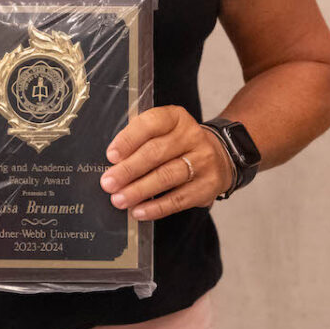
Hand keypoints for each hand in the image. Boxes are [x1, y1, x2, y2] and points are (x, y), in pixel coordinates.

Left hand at [99, 106, 233, 219]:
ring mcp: (203, 161)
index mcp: (176, 118)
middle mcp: (192, 136)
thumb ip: (140, 140)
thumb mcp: (164, 131)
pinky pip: (179, 199)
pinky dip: (156, 207)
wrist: (220, 156)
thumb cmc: (179, 144)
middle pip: (156, 153)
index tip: (111, 156)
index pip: (150, 124)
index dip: (128, 140)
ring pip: (166, 176)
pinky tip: (139, 210)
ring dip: (139, 190)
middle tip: (108, 183)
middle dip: (128, 170)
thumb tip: (113, 164)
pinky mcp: (208, 185)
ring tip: (119, 199)